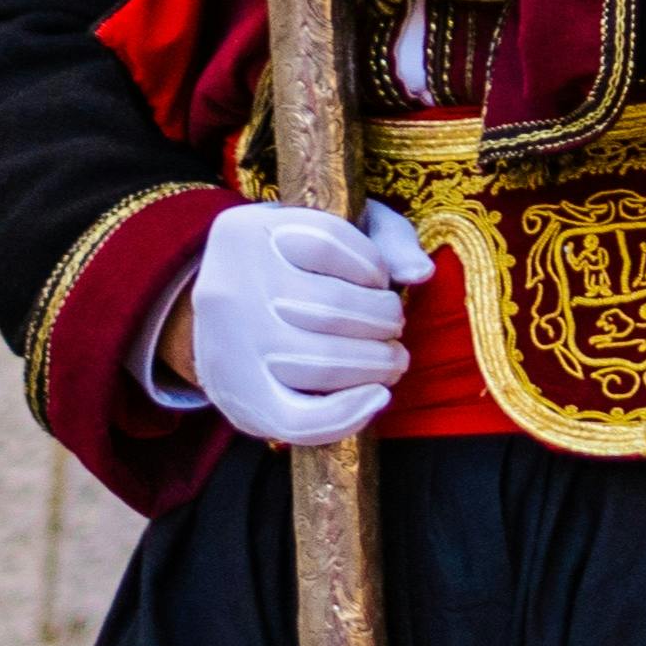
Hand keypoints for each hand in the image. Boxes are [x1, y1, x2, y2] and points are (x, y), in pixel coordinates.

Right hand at [172, 199, 436, 444]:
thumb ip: (387, 238)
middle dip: (384, 322)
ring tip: (391, 359)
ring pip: (319, 362)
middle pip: (329, 309)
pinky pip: (295, 418)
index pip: (325, 241)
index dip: (372, 264)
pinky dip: (346, 414)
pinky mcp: (234, 398)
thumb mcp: (341, 227)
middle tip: (395, 328)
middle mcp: (226, 289)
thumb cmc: (301, 260)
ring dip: (375, 363)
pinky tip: (376, 398)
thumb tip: (420, 273)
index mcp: (247, 232)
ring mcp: (225, 348)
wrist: (230, 305)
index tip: (379, 279)